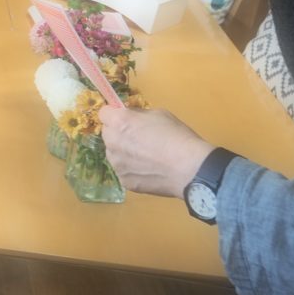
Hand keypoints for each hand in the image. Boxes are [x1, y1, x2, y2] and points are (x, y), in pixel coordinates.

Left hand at [99, 106, 214, 197]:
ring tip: (145, 156)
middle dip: (118, 132)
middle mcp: (112, 142)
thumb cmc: (176, 136)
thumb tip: (131, 117)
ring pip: (113, 153)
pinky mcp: (124, 181)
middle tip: (137, 137)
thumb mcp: (158, 114)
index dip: (114, 114)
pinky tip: (149, 170)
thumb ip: (138, 115)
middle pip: (107, 133)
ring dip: (123, 151)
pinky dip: (132, 169)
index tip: (124, 118)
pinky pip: (123, 170)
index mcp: (119, 122)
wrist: (190, 169)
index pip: (104, 113)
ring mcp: (117, 164)